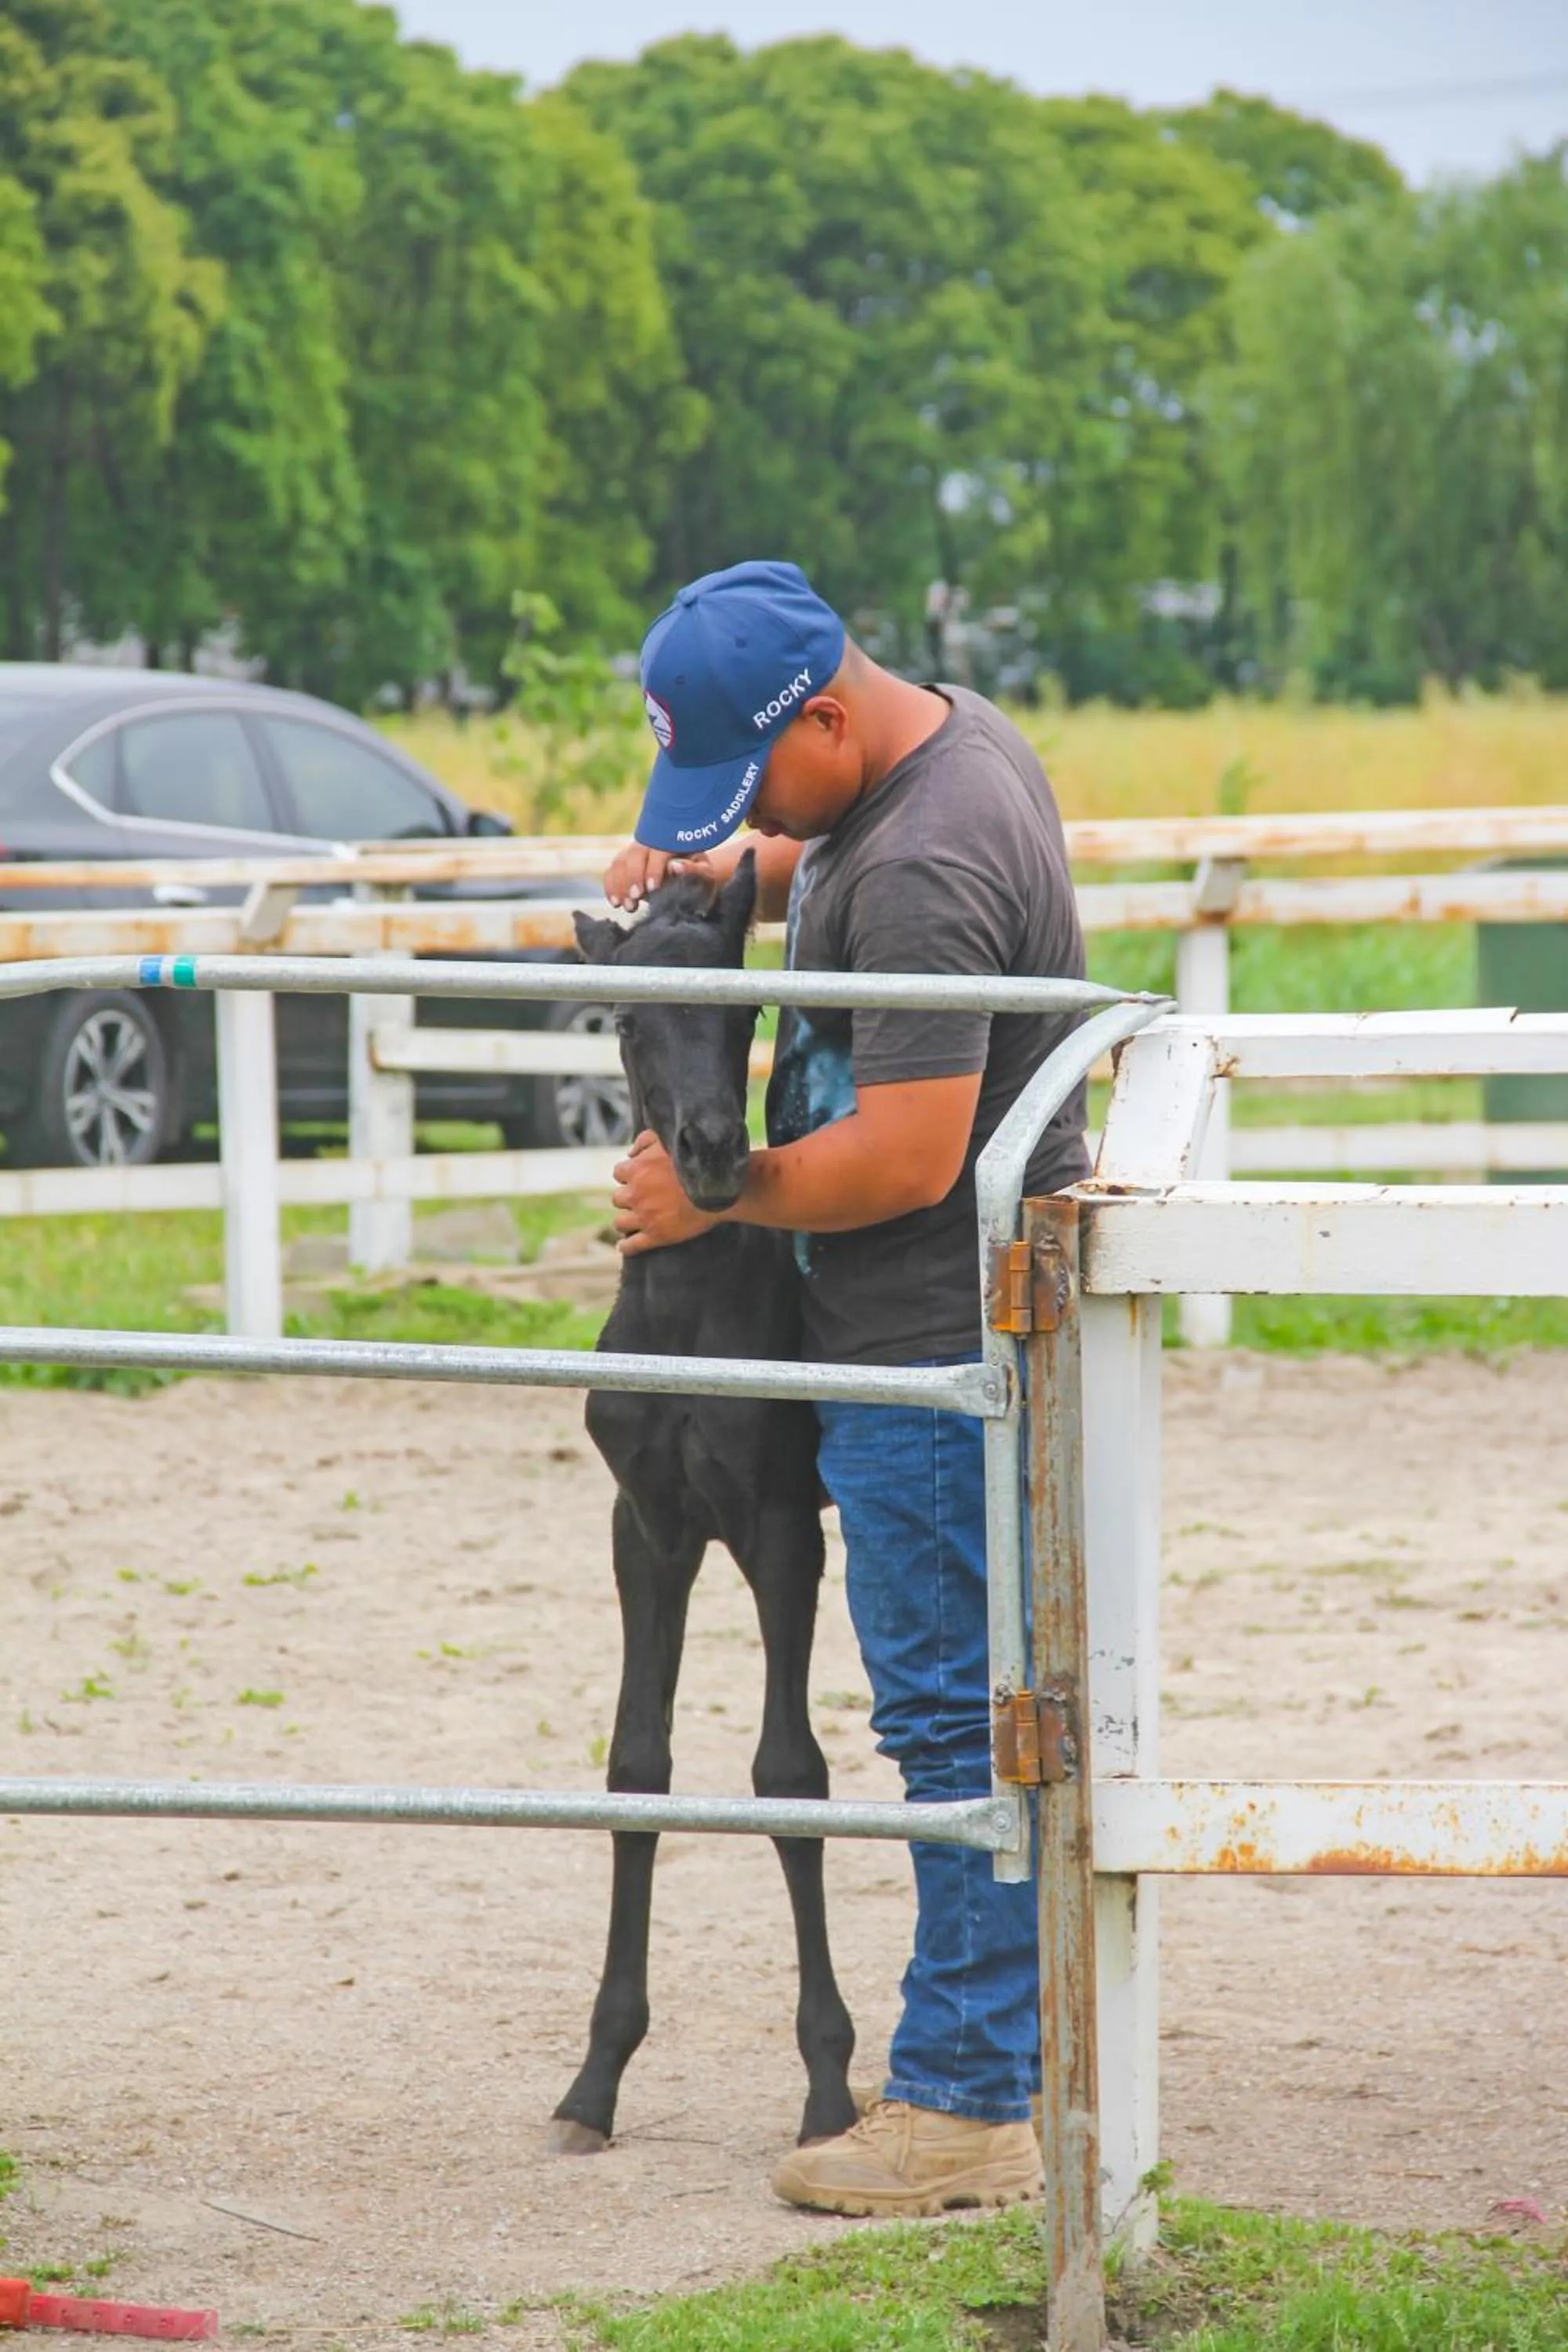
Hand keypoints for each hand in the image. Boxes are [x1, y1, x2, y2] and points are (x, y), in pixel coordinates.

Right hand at [602, 843, 716, 910]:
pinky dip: (610, 886)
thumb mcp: (705, 872)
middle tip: (635, 899)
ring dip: (619, 884)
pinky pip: (612, 870)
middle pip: (634, 855)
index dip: (653, 870)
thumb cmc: (702, 874)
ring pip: (620, 862)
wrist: (693, 873)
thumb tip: (675, 866)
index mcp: (671, 842)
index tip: (653, 889)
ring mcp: (636, 852)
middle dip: (632, 877)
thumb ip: (694, 869)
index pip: (657, 852)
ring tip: (627, 906)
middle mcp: (650, 843)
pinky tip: (615, 902)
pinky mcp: (626, 863)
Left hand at [612, 1130, 721, 1254]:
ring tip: (634, 1221)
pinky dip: (626, 1246)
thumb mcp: (667, 1140)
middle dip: (628, 1198)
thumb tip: (629, 1153)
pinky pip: (632, 1245)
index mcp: (636, 1170)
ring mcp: (644, 1217)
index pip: (619, 1173)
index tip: (638, 1178)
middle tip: (641, 1198)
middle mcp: (635, 1194)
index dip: (629, 1175)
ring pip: (620, 1222)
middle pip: (618, 1198)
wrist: (716, 1186)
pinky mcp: (656, 1235)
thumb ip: (644, 1141)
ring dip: (626, 1220)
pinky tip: (624, 1246)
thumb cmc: (694, 1160)